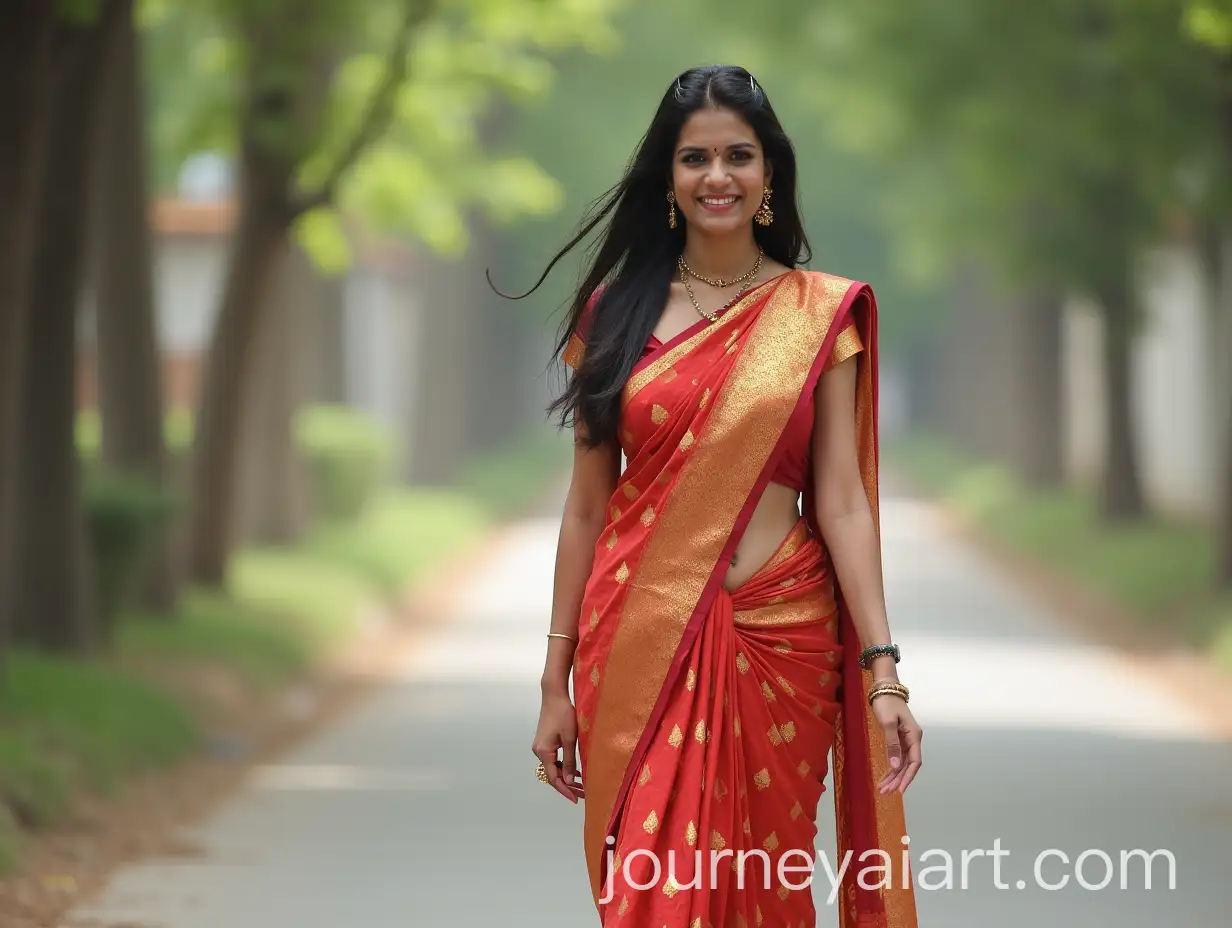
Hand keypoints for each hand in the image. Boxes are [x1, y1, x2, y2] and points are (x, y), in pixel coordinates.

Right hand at [531, 688, 583, 802]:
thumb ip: (569, 760)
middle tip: (583, 795)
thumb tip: (569, 781)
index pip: (553, 778)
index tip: (577, 799)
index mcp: (543, 752)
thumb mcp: (569, 738)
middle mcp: (538, 751)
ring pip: (553, 767)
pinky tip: (574, 771)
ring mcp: (540, 746)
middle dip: (567, 785)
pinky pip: (553, 759)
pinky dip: (563, 766)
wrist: (554, 695)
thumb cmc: (563, 714)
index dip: (565, 790)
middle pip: (552, 774)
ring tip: (581, 785)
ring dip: (565, 776)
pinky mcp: (544, 742)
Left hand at [870, 694, 921, 793]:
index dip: (908, 777)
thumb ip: (892, 744)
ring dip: (893, 776)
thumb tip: (896, 766)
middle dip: (898, 780)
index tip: (900, 790)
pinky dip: (891, 767)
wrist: (884, 689)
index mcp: (914, 736)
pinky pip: (897, 757)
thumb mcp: (888, 723)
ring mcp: (906, 740)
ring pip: (902, 763)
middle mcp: (912, 739)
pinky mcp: (899, 738)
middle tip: (886, 792)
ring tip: (883, 789)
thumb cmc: (886, 703)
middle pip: (908, 765)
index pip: (915, 762)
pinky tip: (885, 777)